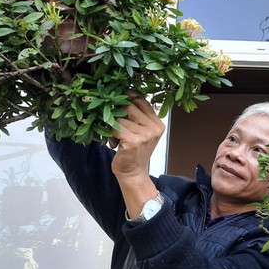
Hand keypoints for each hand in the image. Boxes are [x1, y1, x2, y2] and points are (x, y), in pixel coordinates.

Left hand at [110, 92, 165, 216]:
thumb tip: (123, 96)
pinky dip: (111, 135)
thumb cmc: (134, 152)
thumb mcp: (141, 132)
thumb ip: (138, 117)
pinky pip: (116, 128)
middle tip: (115, 124)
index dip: (129, 96)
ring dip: (113, 128)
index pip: (142, 101)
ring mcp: (145, 135)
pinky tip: (114, 143)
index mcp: (157, 123)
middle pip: (129, 106)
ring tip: (117, 139)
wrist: (133, 173)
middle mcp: (154, 128)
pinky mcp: (133, 141)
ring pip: (120, 118)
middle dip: (117, 113)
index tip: (119, 95)